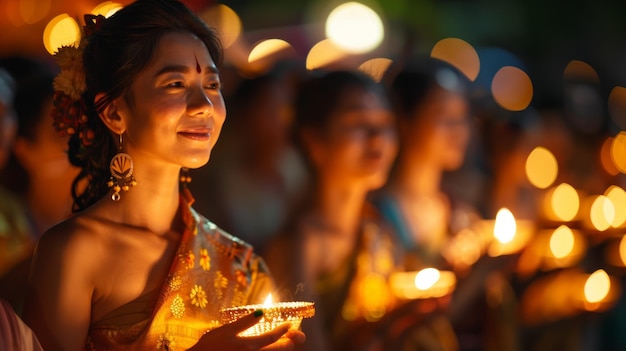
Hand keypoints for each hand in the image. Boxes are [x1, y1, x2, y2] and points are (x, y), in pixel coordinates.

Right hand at [188, 310, 305, 350]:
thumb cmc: (210, 346)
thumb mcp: (226, 330)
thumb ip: (245, 322)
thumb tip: (262, 312)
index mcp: (249, 346)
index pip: (273, 337)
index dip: (283, 329)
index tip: (288, 324)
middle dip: (288, 342)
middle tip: (291, 335)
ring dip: (280, 349)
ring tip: (281, 342)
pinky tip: (267, 348)